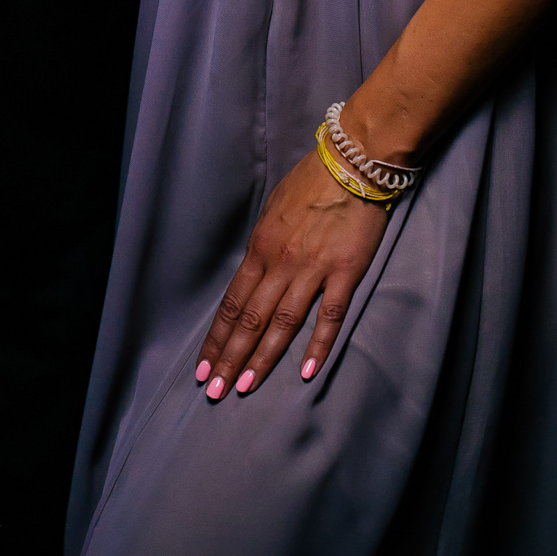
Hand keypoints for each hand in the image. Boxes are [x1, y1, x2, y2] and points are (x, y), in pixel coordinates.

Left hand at [195, 150, 389, 399]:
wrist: (351, 163)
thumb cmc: (311, 183)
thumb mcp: (273, 210)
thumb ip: (263, 246)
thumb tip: (255, 273)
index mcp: (260, 248)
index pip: (232, 303)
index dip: (217, 338)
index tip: (204, 367)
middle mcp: (280, 263)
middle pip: (250, 319)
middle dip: (230, 358)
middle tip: (215, 392)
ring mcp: (313, 269)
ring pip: (282, 323)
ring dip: (262, 359)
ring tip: (246, 388)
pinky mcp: (345, 272)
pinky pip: (329, 315)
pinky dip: (317, 345)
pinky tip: (307, 372)